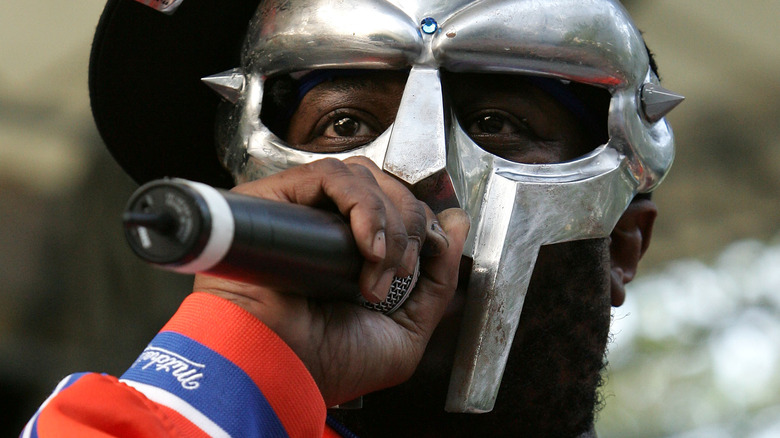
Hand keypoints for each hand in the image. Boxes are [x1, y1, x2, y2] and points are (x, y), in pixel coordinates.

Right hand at [192, 157, 469, 405]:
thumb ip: (437, 278)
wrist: (279, 373)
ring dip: (387, 220)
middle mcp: (325, 228)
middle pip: (383, 186)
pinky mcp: (274, 199)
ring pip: (362, 178)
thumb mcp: (406, 330)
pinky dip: (363, 206)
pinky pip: (330, 176)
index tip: (428, 254)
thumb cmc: (326, 364)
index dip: (420, 222)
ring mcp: (299, 211)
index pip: (395, 207)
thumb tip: (455, 222)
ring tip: (379, 267)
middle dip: (410, 225)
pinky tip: (366, 247)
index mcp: (352, 254)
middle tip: (399, 272)